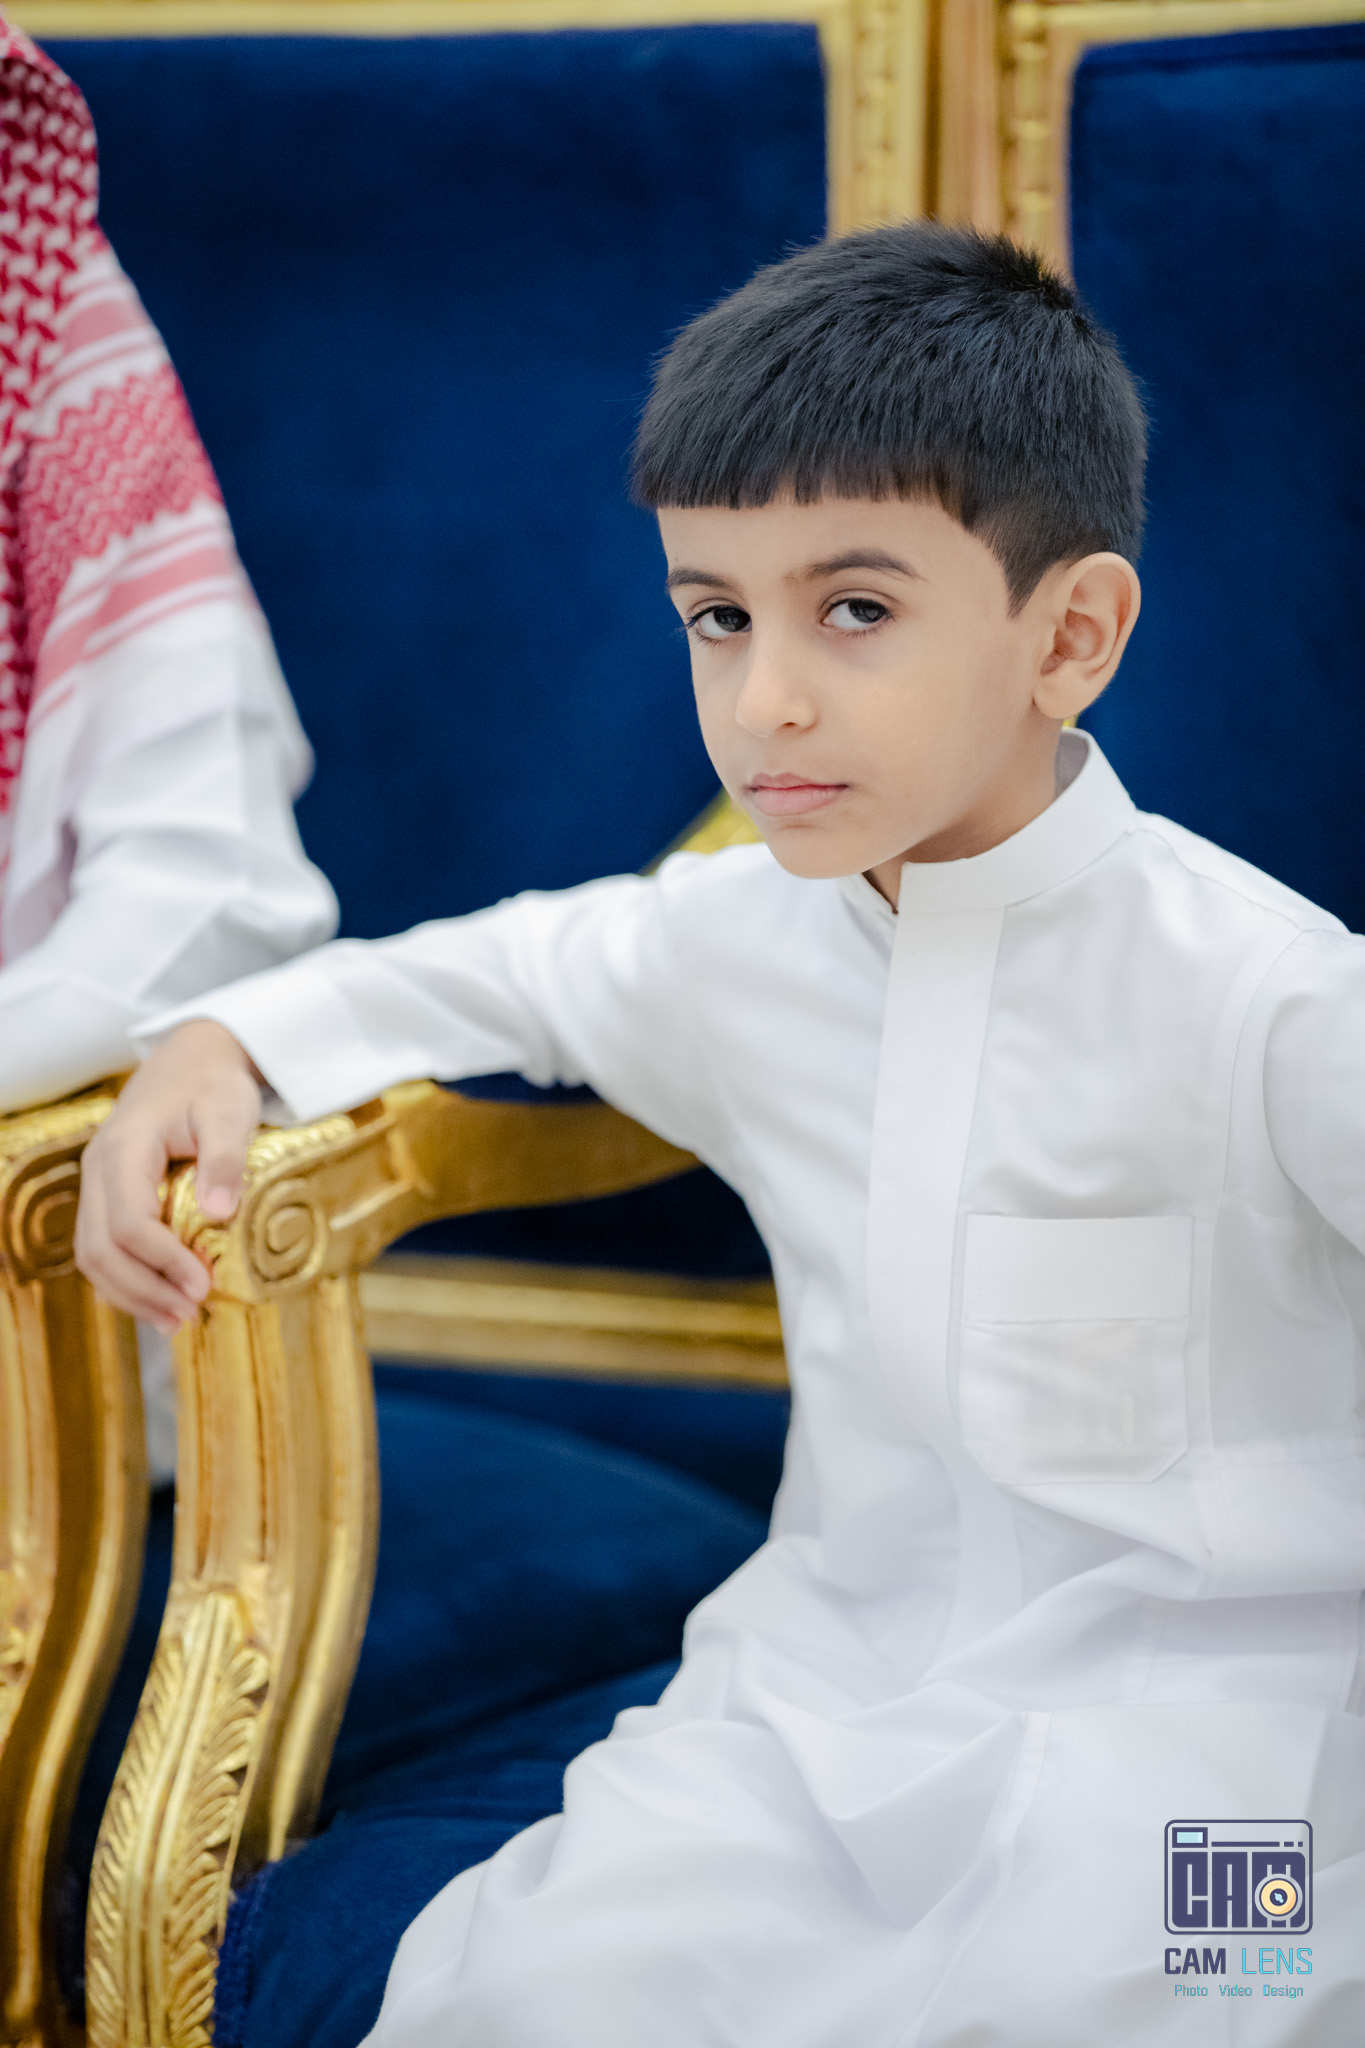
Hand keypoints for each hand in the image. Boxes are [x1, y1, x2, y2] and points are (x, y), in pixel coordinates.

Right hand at [75, 1019, 263, 1332]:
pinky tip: (160, 1301)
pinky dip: (126, 1280)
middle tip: (189, 1315)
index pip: (129, 1222)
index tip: (202, 1286)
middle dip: (143, 1289)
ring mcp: (98, 1183)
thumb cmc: (214, 1084)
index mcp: (125, 1149)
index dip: (162, 1261)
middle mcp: (98, 1169)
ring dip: (131, 1294)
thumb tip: (219, 1214)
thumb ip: (224, 1159)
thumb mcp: (229, 1111)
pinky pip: (102, 1246)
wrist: (192, 1058)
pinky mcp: (108, 1194)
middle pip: (100, 1248)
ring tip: (177, 1320)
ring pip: (93, 1254)